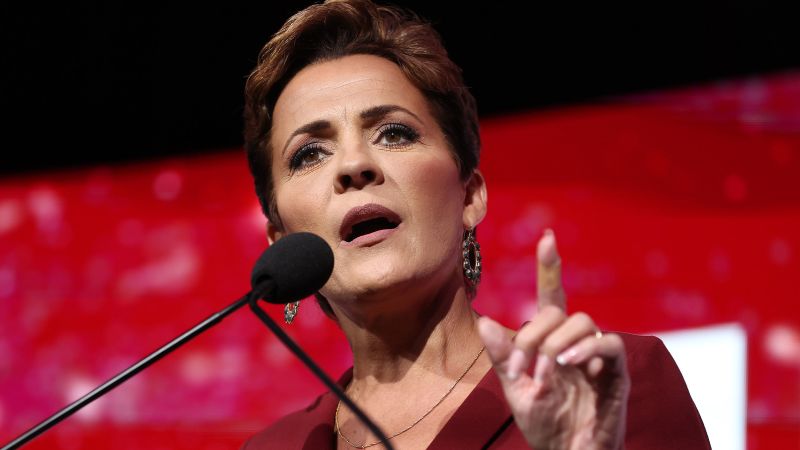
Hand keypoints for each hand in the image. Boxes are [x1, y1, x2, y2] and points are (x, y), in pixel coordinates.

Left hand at [477, 230, 629, 448]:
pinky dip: (588, 349)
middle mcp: (576, 343)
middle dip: (534, 334)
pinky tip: (568, 363)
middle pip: (560, 310)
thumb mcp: (515, 389)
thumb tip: (483, 321)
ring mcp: (598, 357)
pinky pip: (610, 345)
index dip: (549, 268)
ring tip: (546, 372)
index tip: (546, 238)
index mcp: (552, 341)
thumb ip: (503, 357)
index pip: (552, 296)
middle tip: (521, 368)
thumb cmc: (544, 424)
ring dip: (557, 343)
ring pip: (584, 322)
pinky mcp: (617, 376)